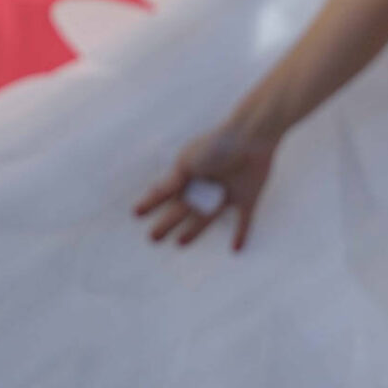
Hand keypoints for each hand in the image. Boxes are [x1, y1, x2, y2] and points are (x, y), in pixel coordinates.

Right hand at [133, 121, 279, 250]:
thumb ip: (174, 180)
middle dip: (167, 223)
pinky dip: (241, 234)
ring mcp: (226, 193)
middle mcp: (205, 185)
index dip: (151, 203)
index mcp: (189, 174)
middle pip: (183, 209)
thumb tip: (155, 193)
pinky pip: (244, 221)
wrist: (251, 137)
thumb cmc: (216, 145)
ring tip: (179, 244)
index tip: (136, 214)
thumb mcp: (189, 162)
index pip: (166, 193)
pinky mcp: (247, 198)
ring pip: (207, 218)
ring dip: (194, 231)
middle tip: (153, 238)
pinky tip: (236, 249)